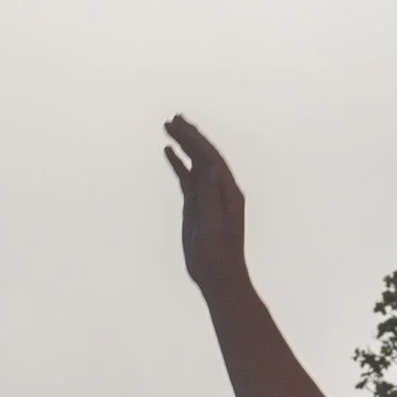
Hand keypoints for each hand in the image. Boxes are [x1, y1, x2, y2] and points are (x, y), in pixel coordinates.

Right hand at [165, 117, 247, 297]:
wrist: (219, 278)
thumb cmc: (218, 258)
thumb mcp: (213, 227)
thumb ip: (210, 198)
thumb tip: (208, 169)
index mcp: (228, 192)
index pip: (211, 159)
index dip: (196, 140)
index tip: (180, 125)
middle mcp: (220, 190)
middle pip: (204, 155)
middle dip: (190, 136)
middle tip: (173, 118)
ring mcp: (208, 196)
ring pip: (195, 163)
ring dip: (184, 144)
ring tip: (169, 126)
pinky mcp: (197, 205)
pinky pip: (188, 178)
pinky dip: (179, 163)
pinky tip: (168, 152)